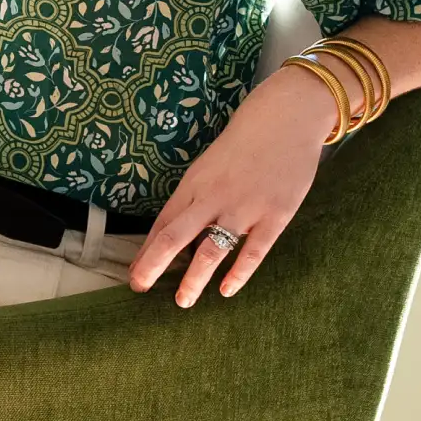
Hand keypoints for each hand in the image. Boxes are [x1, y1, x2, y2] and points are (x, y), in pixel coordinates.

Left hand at [128, 65, 337, 306]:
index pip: (162, 224)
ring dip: (193, 279)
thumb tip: (176, 230)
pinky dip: (238, 273)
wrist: (285, 119)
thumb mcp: (209, 167)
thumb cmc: (244, 144)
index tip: (134, 275)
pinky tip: (226, 291)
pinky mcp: (274, 215)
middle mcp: (212, 197)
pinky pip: (253, 251)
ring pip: (211, 250)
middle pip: (174, 236)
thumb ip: (195, 198)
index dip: (146, 252)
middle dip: (153, 265)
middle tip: (139, 288)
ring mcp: (244, 207)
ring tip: (183, 301)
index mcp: (193, 185)